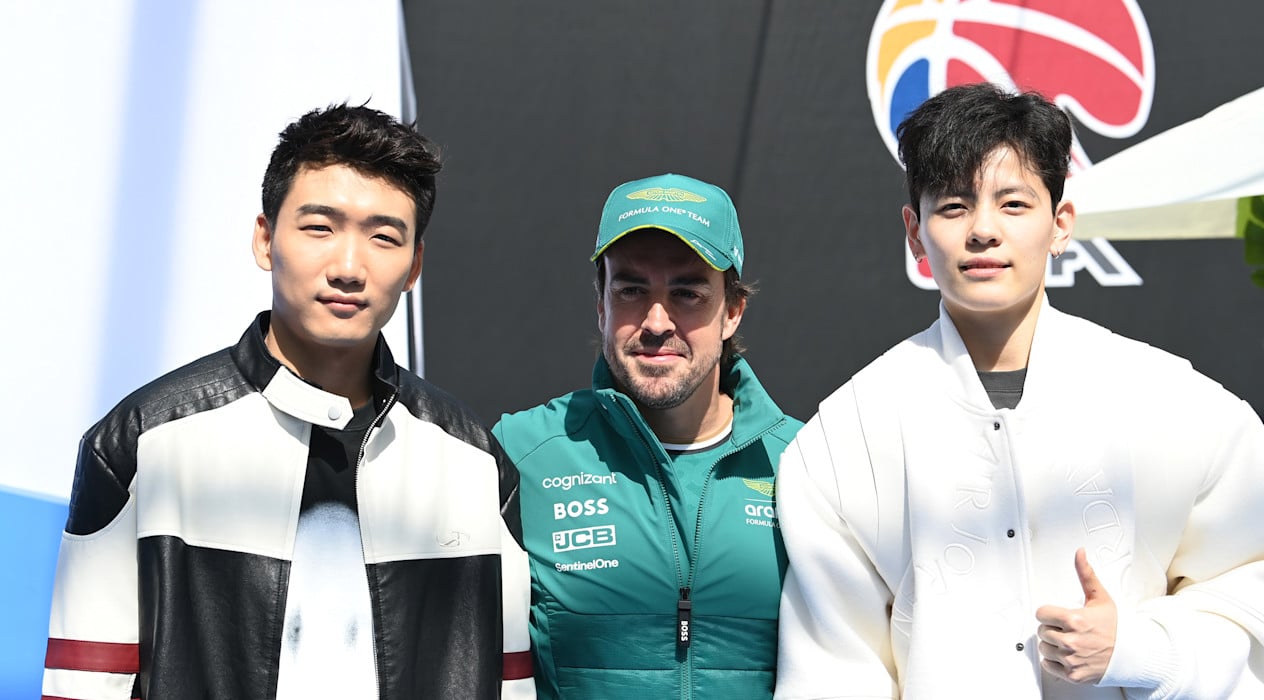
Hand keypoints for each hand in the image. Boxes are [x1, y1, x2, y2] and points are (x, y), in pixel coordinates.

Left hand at [1034, 548, 1117, 684]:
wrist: (1132, 655)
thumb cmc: (1116, 628)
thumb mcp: (1100, 598)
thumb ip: (1086, 574)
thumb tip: (1080, 553)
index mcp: (1075, 620)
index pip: (1041, 614)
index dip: (1049, 613)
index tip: (1057, 615)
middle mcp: (1071, 640)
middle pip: (1042, 631)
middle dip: (1052, 628)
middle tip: (1068, 629)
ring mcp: (1071, 659)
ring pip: (1044, 648)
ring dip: (1053, 645)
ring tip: (1069, 641)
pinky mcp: (1072, 674)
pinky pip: (1048, 666)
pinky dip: (1055, 662)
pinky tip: (1068, 654)